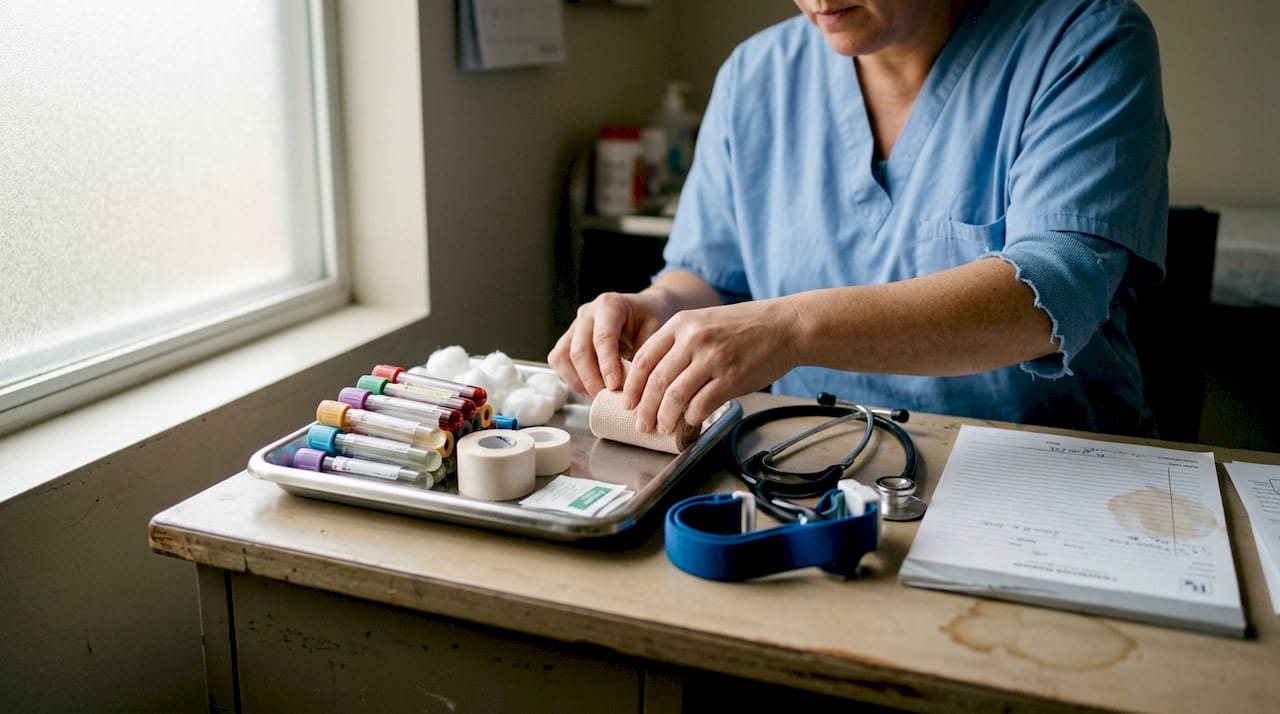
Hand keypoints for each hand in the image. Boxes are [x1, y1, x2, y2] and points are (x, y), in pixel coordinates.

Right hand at [547, 291, 667, 398]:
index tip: (613, 386)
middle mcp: (587, 313)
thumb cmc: (649, 319)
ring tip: (597, 396)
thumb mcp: (656, 330)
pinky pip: (559, 361)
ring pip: (562, 357)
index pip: (602, 337)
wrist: (641, 309)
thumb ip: (643, 353)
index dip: (606, 364)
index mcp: (610, 305)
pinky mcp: (567, 339)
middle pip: (579, 349)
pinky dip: (570, 378)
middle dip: (591, 379)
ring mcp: (574, 325)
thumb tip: (632, 384)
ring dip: (578, 381)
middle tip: (605, 398)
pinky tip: (588, 389)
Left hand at [624, 296, 802, 433]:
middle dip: (644, 409)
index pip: (643, 359)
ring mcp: (712, 359)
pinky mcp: (731, 378)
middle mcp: (693, 340)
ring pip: (674, 396)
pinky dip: (691, 418)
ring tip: (662, 427)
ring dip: (664, 418)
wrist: (785, 326)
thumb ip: (679, 343)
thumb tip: (656, 378)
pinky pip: (701, 405)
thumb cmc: (745, 327)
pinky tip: (691, 421)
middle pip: (655, 381)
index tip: (629, 403)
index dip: (632, 386)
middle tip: (642, 424)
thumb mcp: (704, 322)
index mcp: (681, 324)